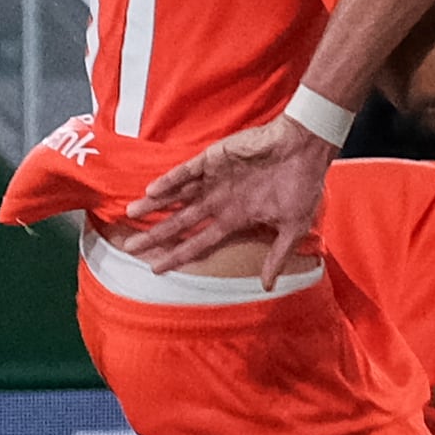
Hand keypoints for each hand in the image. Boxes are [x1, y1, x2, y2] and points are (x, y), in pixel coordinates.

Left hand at [120, 117, 341, 285]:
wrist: (305, 148)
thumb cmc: (303, 185)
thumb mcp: (294, 226)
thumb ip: (278, 255)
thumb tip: (267, 286)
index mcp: (236, 218)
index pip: (200, 242)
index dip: (178, 255)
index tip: (156, 269)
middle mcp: (219, 201)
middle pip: (180, 223)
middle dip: (156, 235)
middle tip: (130, 247)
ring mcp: (214, 180)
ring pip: (177, 196)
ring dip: (155, 206)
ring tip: (130, 213)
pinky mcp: (213, 159)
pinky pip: (186, 172)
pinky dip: (170, 180)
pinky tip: (153, 190)